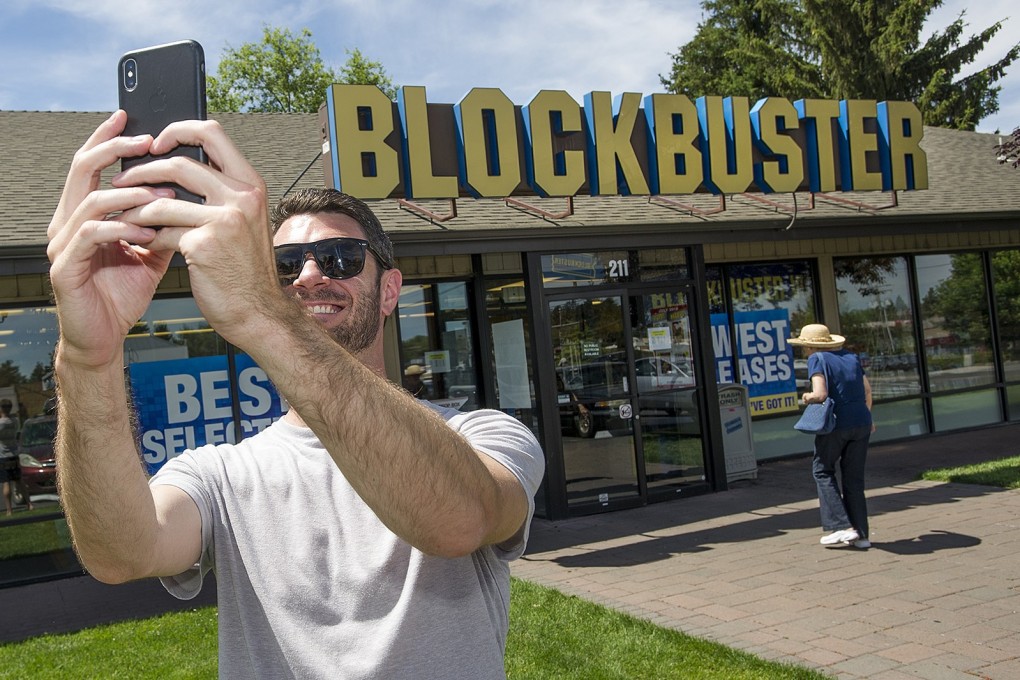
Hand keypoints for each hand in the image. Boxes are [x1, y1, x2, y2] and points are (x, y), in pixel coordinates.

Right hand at [47, 111, 174, 369]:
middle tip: (146, 142)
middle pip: (82, 170)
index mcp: (83, 214)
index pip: (91, 165)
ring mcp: (61, 245)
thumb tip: (187, 193)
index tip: (132, 118)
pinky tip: (146, 230)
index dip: (108, 139)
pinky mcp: (64, 268)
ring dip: (129, 194)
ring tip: (161, 194)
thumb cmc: (122, 293)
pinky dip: (121, 228)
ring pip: (90, 201)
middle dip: (114, 150)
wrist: (105, 337)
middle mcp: (66, 223)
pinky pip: (92, 236)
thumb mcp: (150, 251)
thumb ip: (160, 221)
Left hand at [110, 118, 280, 348]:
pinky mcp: (203, 245)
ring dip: (135, 209)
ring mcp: (224, 220)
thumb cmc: (246, 270)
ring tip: (124, 216)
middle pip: (179, 163)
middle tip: (123, 180)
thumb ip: (220, 194)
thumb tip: (178, 170)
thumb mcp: (244, 222)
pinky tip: (143, 244)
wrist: (258, 311)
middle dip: (142, 170)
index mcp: (250, 185)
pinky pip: (162, 232)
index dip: (179, 129)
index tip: (157, 142)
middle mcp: (241, 197)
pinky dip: (147, 238)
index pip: (212, 133)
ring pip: (162, 201)